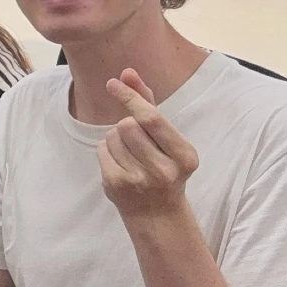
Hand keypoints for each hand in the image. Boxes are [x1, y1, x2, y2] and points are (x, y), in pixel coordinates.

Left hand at [98, 69, 199, 227]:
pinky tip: (120, 164)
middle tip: (138, 142)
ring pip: (112, 136)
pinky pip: (101, 150)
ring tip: (131, 156)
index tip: (113, 83)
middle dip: (127, 125)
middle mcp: (165, 170)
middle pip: (128, 125)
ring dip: (116, 138)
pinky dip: (106, 151)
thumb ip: (148, 102)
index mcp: (185, 156)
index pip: (151, 119)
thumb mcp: (166, 138)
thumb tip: (127, 73)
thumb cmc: (163, 165)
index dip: (130, 97)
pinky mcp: (116, 186)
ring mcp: (139, 180)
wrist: (157, 213)